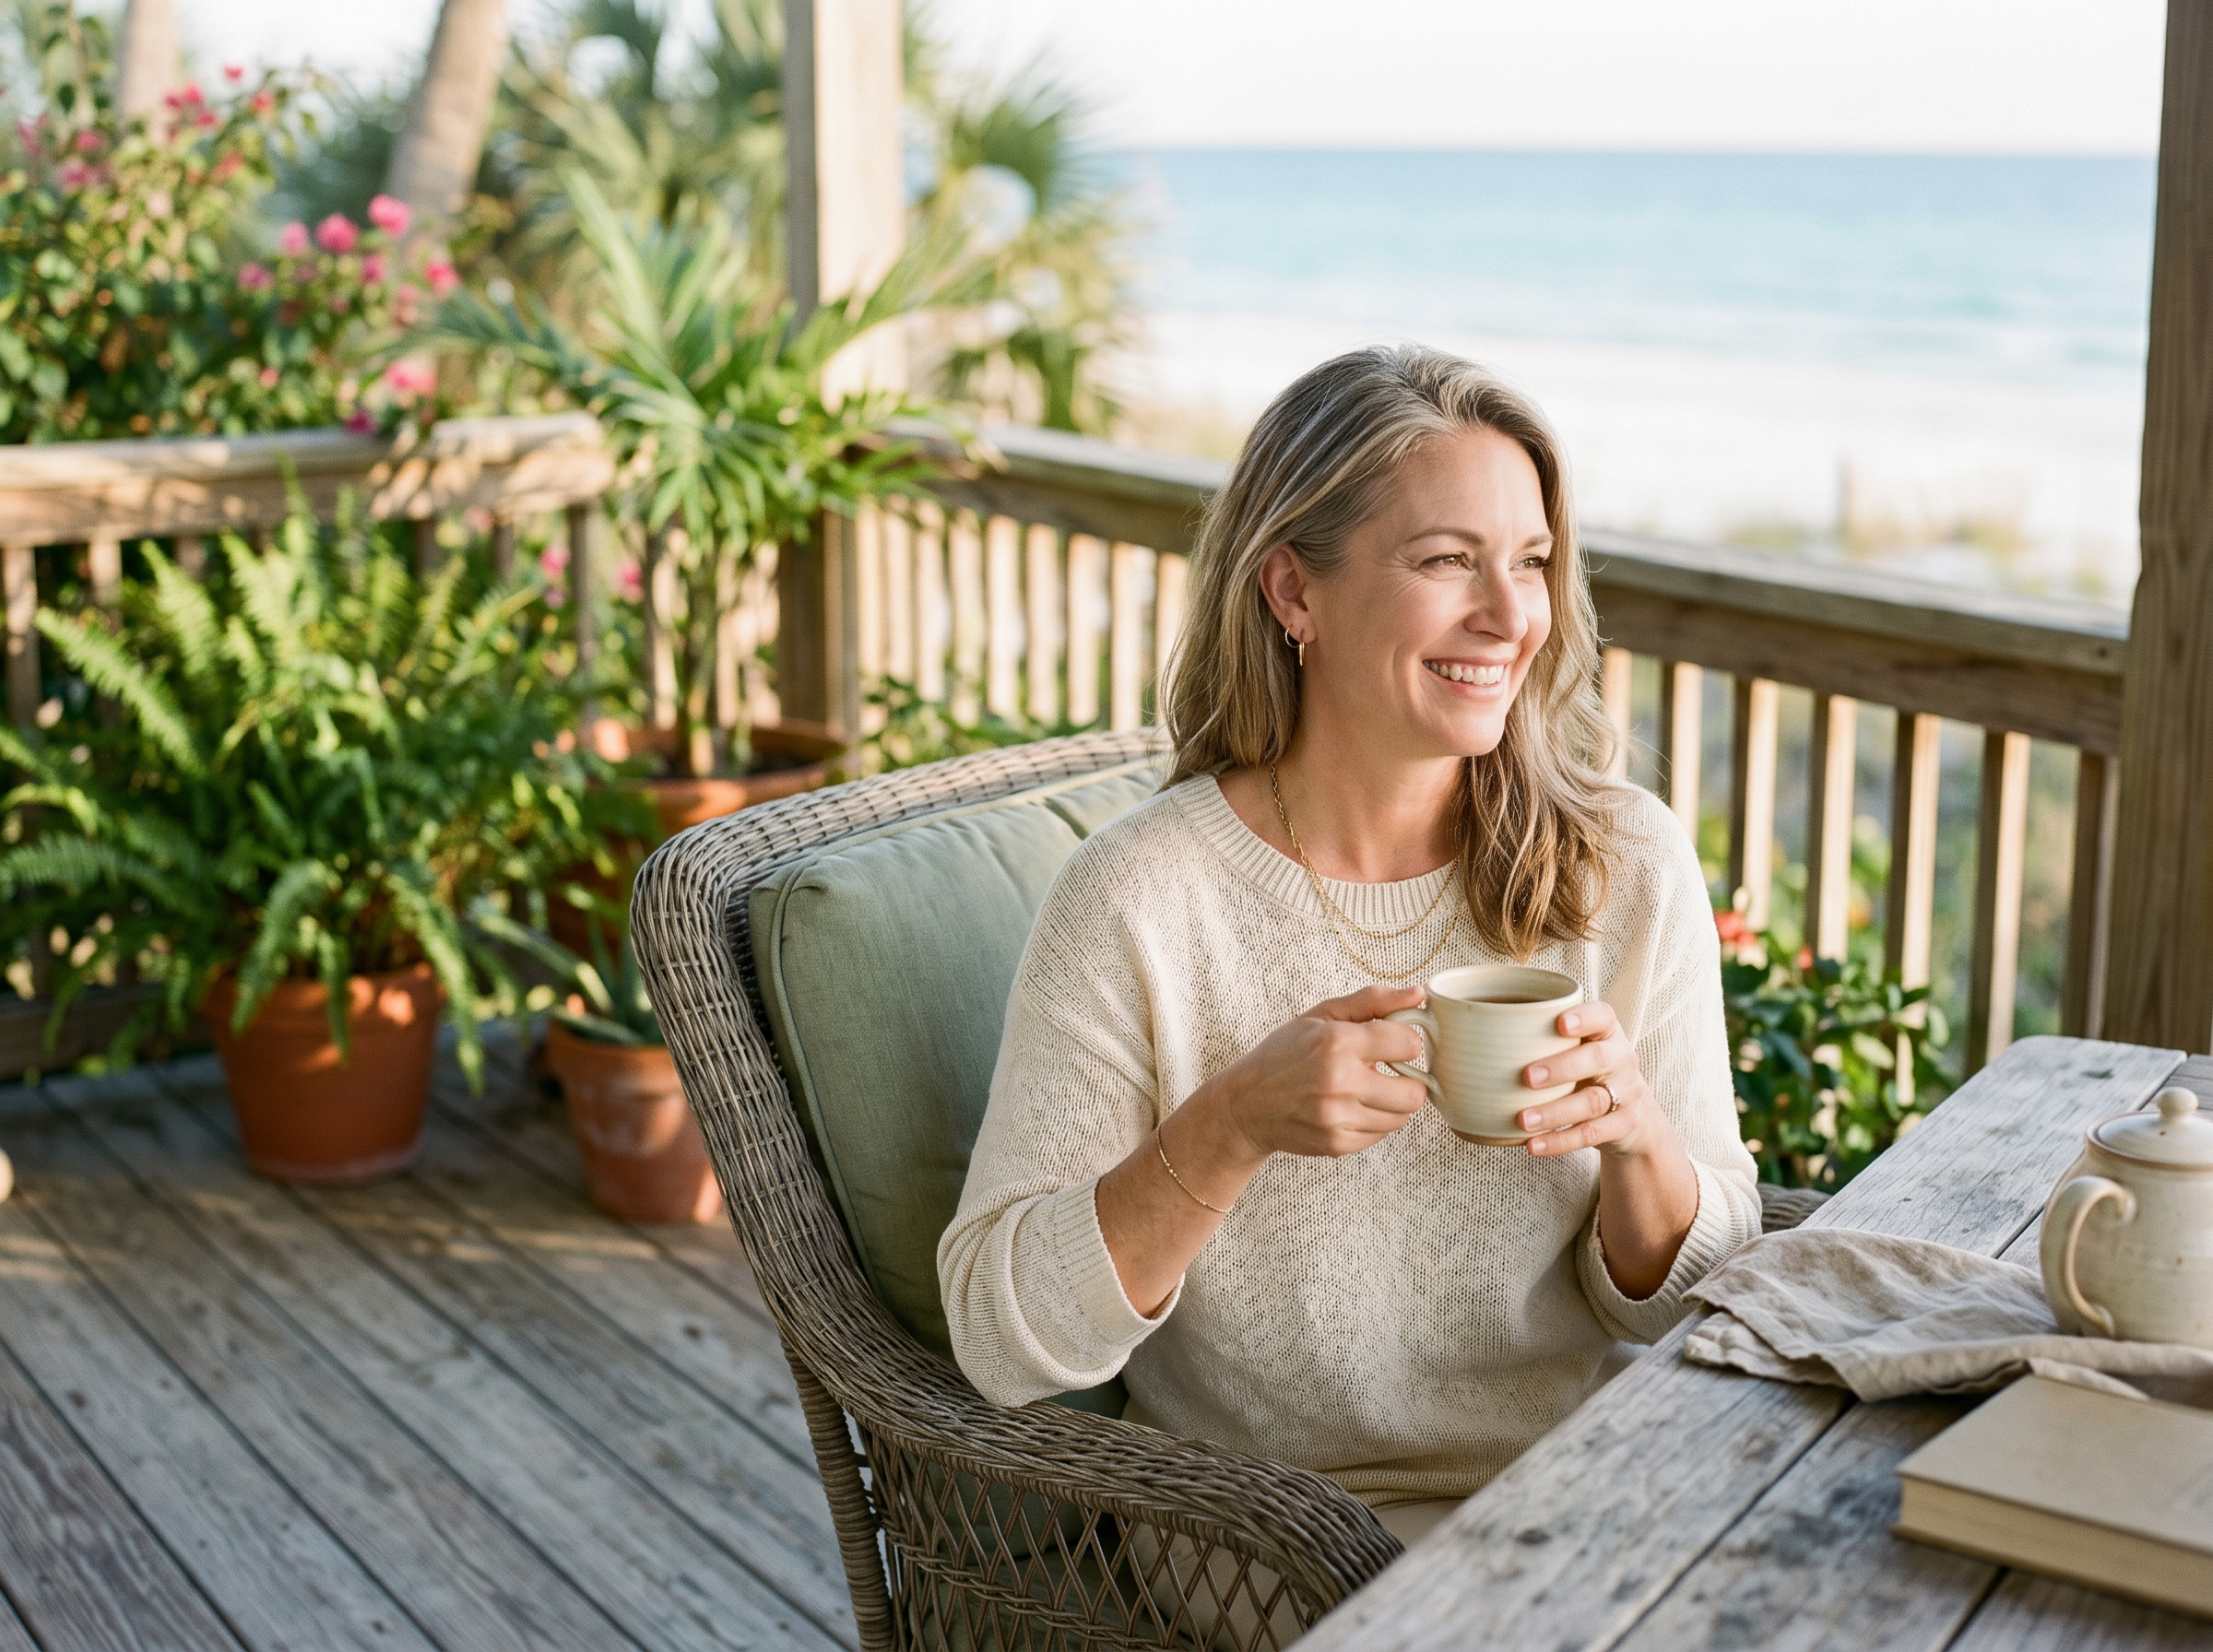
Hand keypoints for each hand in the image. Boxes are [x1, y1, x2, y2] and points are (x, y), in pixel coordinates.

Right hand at [1194, 983, 1430, 1162]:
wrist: (1245, 1104)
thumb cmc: (1283, 1054)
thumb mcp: (1321, 1016)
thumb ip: (1372, 1001)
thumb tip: (1419, 993)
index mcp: (1337, 1042)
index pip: (1410, 1044)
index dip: (1406, 1042)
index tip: (1393, 1043)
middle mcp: (1340, 1082)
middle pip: (1415, 1092)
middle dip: (1408, 1080)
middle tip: (1387, 1072)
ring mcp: (1338, 1117)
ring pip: (1401, 1117)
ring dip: (1391, 1103)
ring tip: (1366, 1090)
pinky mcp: (1336, 1144)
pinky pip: (1381, 1135)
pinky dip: (1373, 1121)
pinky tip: (1351, 1108)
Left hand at [1510, 1000, 1674, 1159]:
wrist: (1633, 1116)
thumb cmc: (1588, 1073)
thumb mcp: (1578, 1051)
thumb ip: (1542, 1041)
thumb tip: (1467, 1043)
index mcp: (1607, 1033)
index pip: (1603, 1017)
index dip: (1584, 1018)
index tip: (1560, 1023)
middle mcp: (1622, 1059)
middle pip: (1597, 1059)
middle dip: (1561, 1068)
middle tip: (1527, 1077)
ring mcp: (1627, 1094)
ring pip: (1592, 1102)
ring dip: (1554, 1112)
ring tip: (1522, 1120)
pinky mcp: (1623, 1126)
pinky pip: (1591, 1134)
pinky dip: (1560, 1141)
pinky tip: (1533, 1145)